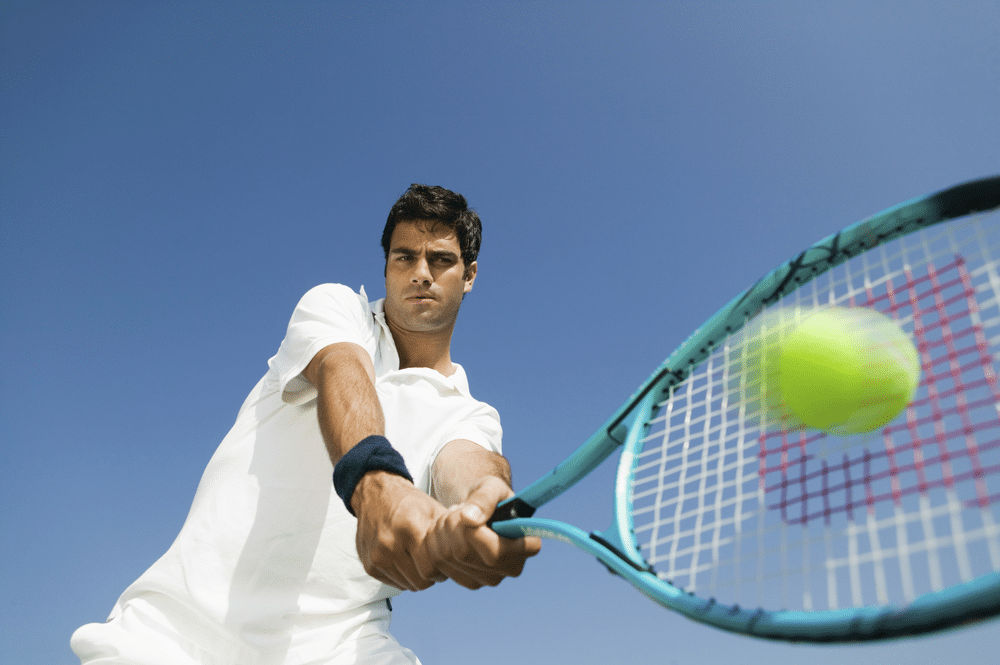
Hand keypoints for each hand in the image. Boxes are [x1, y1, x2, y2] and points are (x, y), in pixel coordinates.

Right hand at [352, 470, 449, 590]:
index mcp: (410, 527)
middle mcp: (390, 543)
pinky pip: (394, 583)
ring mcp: (377, 556)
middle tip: (435, 562)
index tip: (446, 562)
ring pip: (408, 584)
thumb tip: (471, 551)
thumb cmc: (409, 502)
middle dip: (432, 575)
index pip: (432, 568)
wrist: (375, 494)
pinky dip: (403, 576)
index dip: (443, 569)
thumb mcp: (434, 510)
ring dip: (418, 576)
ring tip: (420, 559)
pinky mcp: (369, 565)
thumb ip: (450, 532)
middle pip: (421, 580)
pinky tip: (406, 560)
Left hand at [417, 476, 541, 588]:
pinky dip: (436, 541)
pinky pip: (439, 563)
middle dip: (455, 523)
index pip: (499, 551)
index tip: (468, 513)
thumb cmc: (490, 498)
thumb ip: (484, 499)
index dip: (478, 533)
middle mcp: (511, 568)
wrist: (478, 512)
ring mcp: (489, 579)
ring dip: (444, 529)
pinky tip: (445, 530)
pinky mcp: (468, 582)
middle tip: (458, 508)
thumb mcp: (491, 487)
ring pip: (451, 557)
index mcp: (526, 546)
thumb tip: (469, 519)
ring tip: (453, 515)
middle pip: (466, 553)